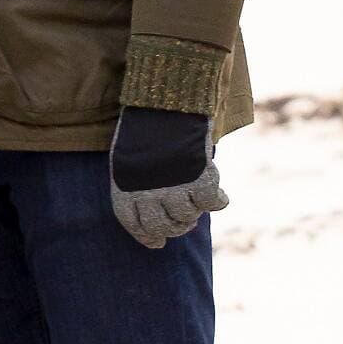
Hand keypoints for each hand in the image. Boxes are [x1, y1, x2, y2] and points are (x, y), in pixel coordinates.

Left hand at [109, 107, 227, 249]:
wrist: (165, 99)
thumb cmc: (145, 126)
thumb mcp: (129, 157)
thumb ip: (138, 187)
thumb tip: (154, 233)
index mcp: (124, 184)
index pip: (134, 223)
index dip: (146, 236)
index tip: (157, 244)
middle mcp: (147, 190)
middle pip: (163, 226)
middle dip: (176, 227)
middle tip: (186, 219)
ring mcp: (173, 186)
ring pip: (187, 216)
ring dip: (195, 211)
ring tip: (196, 197)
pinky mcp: (198, 177)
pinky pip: (211, 203)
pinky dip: (217, 200)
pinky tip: (219, 195)